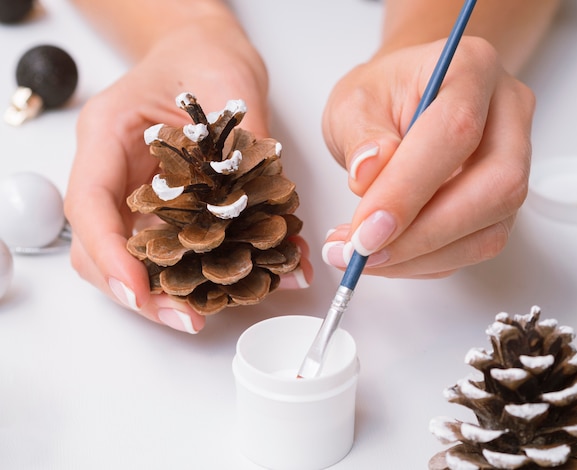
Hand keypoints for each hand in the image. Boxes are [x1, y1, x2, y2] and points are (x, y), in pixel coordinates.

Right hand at [65, 18, 311, 332]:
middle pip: (102, 245)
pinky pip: (169, 246)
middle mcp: (113, 170)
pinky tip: (230, 284)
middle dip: (139, 289)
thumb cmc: (205, 57)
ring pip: (133, 254)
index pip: (90, 204)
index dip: (110, 255)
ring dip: (167, 289)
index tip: (138, 291)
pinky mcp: (163, 205)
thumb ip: (246, 157)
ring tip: (207, 312)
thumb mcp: (227, 90)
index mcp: (108, 134)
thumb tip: (279, 227)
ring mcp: (135, 191)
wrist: (204, 51)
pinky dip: (195, 271)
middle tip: (187, 318)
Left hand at [321, 37, 533, 278]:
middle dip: (422, 234)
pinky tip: (384, 257)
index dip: (409, 190)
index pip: (456, 133)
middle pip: (494, 188)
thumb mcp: (353, 102)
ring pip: (489, 228)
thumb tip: (367, 176)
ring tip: (360, 257)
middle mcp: (507, 114)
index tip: (364, 231)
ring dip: (420, 256)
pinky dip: (425, 262)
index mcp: (471, 69)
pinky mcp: (501, 203)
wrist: (404, 102)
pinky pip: (474, 246)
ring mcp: (514, 162)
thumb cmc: (382, 96)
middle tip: (361, 253)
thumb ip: (361, 137)